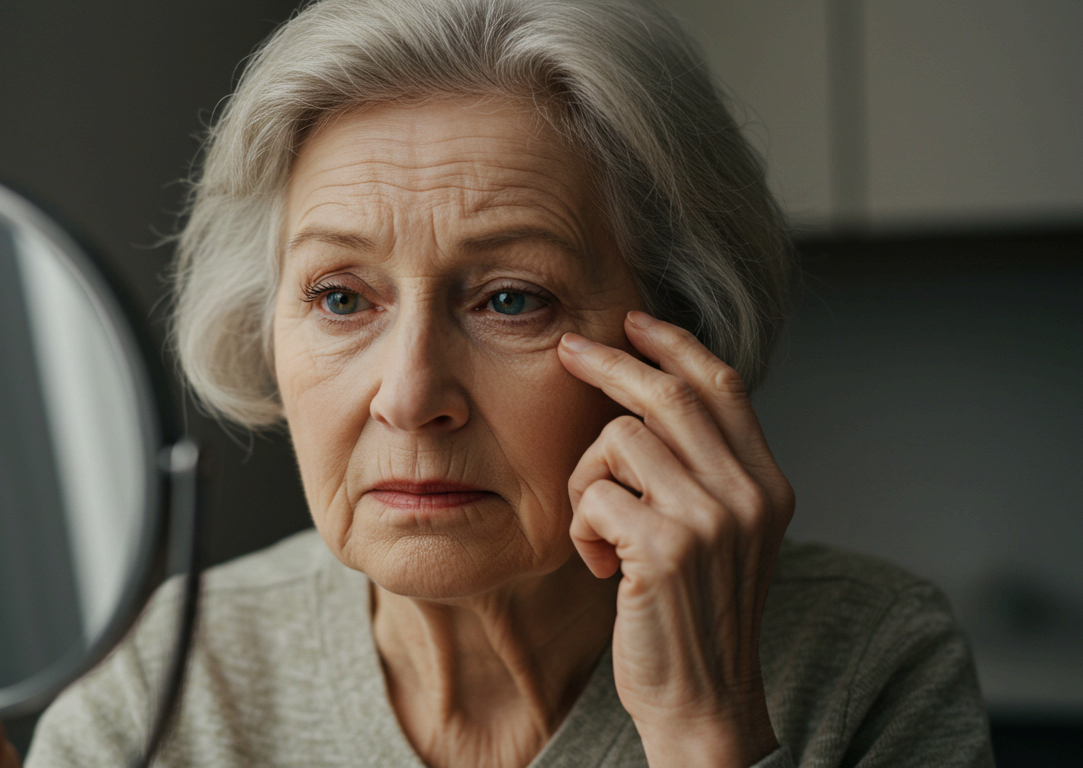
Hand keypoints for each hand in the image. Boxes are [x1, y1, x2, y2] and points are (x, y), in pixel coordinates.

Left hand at [558, 311, 793, 767]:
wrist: (704, 704)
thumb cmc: (694, 618)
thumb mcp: (723, 537)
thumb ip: (706, 473)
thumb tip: (652, 402)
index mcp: (767, 485)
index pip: (723, 384)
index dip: (675, 343)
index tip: (634, 320)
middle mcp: (748, 494)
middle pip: (668, 393)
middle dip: (609, 363)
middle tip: (568, 351)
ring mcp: (710, 519)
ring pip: (618, 440)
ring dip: (586, 479)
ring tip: (598, 531)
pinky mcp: (666, 547)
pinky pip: (593, 494)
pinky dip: (580, 527)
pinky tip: (601, 567)